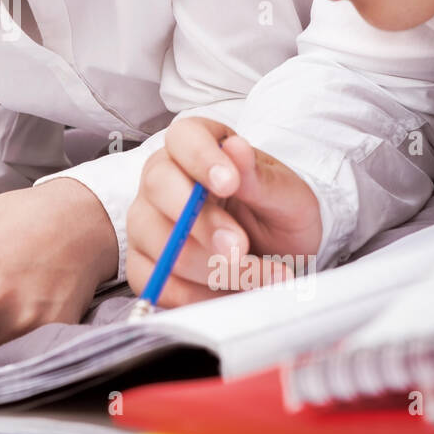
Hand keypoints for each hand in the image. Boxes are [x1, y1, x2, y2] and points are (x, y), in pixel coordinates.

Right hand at [127, 117, 321, 308]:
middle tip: (240, 246)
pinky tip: (233, 293)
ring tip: (261, 274)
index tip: (229, 183)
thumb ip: (260, 178)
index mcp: (198, 147)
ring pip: (162, 243)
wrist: (280, 257)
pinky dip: (201, 296)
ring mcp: (147, 223)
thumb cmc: (279, 216)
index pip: (183, 138)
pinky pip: (159, 283)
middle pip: (159, 188)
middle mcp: (163, 179)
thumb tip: (236, 148)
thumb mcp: (288, 196)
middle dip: (203, 223)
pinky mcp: (144, 265)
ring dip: (214, 268)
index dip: (201, 158)